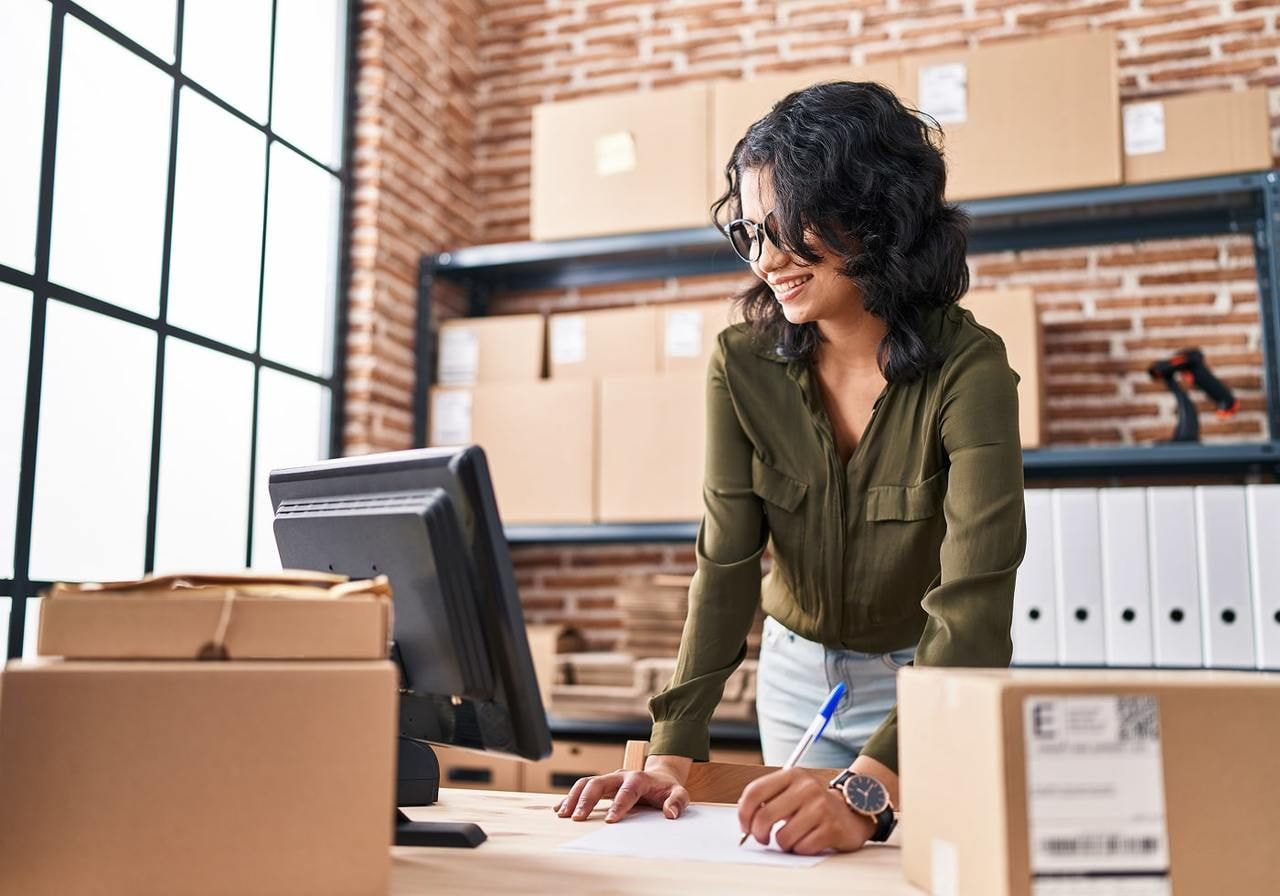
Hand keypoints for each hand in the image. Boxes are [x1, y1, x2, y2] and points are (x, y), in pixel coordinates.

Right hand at [555, 758, 691, 823]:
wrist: (659, 777)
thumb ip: (678, 802)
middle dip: (587, 799)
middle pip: (599, 782)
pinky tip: (559, 809)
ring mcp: (609, 780)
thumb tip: (670, 813)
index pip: (627, 790)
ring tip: (563, 814)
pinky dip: (570, 797)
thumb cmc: (667, 789)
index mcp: (639, 778)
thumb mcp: (680, 793)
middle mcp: (620, 776)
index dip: (619, 805)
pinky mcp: (602, 785)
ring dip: (573, 797)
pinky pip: (582, 787)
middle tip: (578, 817)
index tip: (611, 821)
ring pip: (587, 783)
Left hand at [736, 767, 874, 854]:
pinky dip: (800, 849)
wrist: (852, 810)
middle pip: (764, 816)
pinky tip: (808, 840)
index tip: (744, 826)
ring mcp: (821, 807)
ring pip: (783, 837)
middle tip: (762, 838)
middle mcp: (807, 787)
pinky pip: (802, 848)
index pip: (755, 792)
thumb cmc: (813, 803)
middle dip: (758, 834)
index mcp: (792, 775)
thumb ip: (768, 797)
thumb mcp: (791, 789)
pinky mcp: (831, 828)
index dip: (744, 813)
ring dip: (783, 843)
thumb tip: (744, 818)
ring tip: (792, 837)